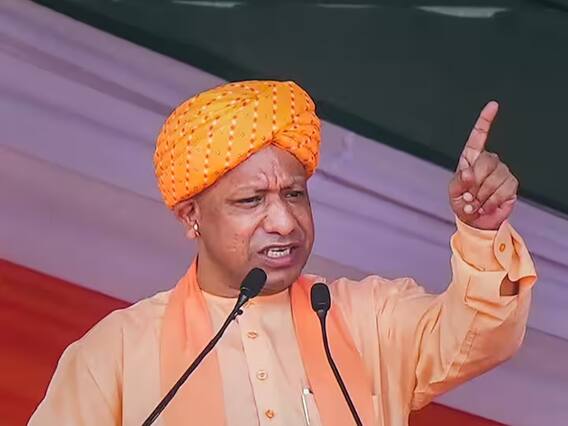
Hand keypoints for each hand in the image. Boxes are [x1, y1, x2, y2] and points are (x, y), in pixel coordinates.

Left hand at [449, 101, 517, 229]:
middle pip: (486, 161)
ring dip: (481, 196)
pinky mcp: (511, 184)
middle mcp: (488, 161)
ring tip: (476, 202)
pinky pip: (502, 190)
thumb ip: (458, 181)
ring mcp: (501, 171)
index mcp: (471, 158)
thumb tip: (469, 173)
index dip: (485, 120)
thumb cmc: (462, 202)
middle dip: (474, 182)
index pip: (478, 136)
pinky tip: (486, 205)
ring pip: (494, 178)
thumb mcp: (453, 192)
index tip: (493, 105)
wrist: (475, 221)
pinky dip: (491, 202)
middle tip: (468, 195)